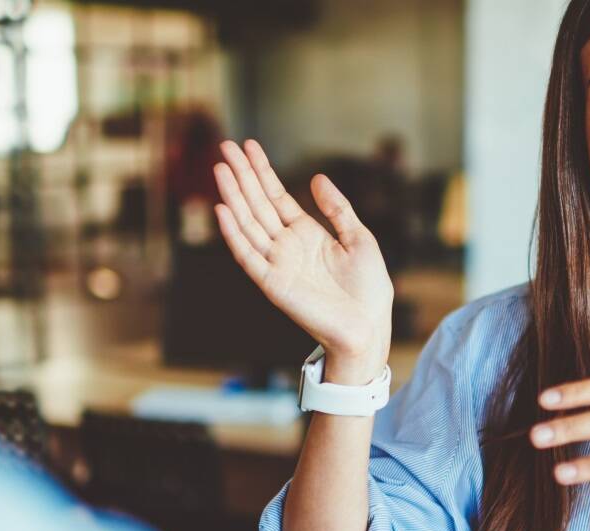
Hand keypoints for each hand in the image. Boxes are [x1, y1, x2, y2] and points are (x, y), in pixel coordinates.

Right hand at [212, 140, 392, 380]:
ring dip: (233, 196)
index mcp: (307, 233)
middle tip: (225, 146)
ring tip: (220, 169)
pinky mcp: (272, 283)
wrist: (369, 325)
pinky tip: (223, 209)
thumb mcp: (359, 238)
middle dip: (242, 175)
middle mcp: (287, 245)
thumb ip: (337, 209)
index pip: (276, 196)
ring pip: (248, 223)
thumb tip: (316, 178)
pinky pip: (248, 255)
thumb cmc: (368, 287)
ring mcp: (277, 263)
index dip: (262, 171)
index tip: (248, 146)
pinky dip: (234, 233)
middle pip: (257, 204)